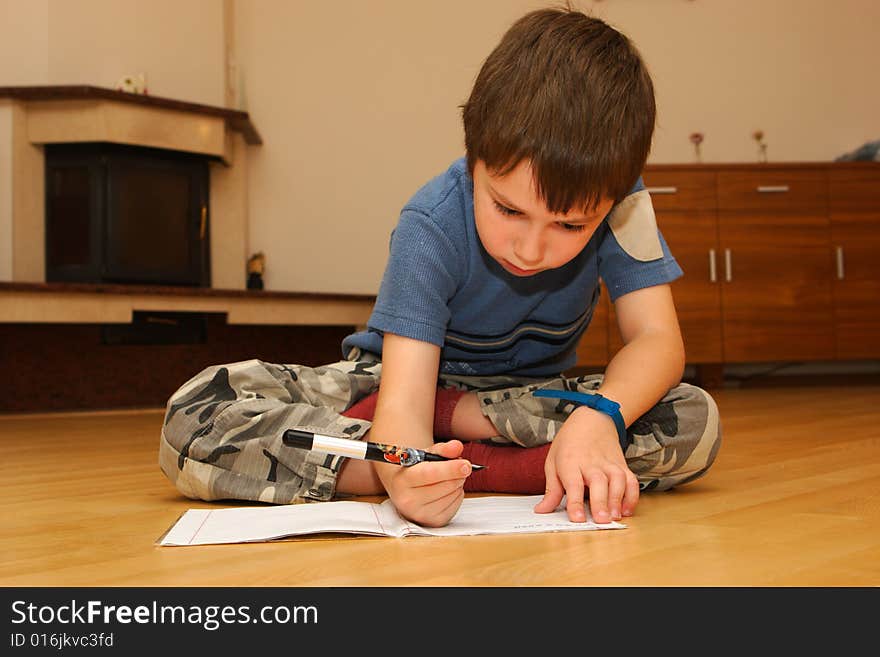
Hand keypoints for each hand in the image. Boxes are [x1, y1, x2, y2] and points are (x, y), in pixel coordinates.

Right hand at [378, 439, 471, 526]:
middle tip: (459, 465)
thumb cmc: (415, 470)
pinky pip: (456, 505)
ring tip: (447, 478)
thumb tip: (456, 447)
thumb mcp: (426, 455)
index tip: (466, 465)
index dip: (450, 469)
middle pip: (446, 485)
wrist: (404, 489)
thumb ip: (442, 449)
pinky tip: (446, 491)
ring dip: (458, 483)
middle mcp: (408, 501)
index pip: (429, 474)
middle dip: (458, 473)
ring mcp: (421, 515)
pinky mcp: (434, 522)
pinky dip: (457, 495)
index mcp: (402, 480)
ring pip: (453, 495)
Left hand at [533, 407, 638, 522]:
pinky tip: (627, 510)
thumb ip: (551, 490)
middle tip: (601, 520)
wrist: (592, 420)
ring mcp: (609, 463)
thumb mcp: (553, 462)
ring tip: (615, 517)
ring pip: (617, 480)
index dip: (575, 502)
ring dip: (618, 500)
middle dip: (600, 502)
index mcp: (570, 462)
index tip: (577, 518)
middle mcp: (591, 463)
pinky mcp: (622, 465)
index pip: (573, 483)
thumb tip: (542, 510)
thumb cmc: (569, 443)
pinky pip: (631, 480)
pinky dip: (632, 496)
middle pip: (598, 482)